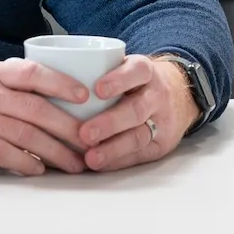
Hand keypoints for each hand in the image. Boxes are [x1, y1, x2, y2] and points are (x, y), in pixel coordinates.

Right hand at [0, 60, 94, 176]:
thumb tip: (61, 93)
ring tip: (74, 163)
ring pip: (26, 134)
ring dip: (55, 152)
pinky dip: (27, 162)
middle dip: (68, 128)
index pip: (32, 72)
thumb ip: (13, 83)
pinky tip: (40, 169)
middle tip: (90, 142)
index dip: (61, 83)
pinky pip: (5, 154)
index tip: (85, 96)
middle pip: (36, 109)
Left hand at [78, 55, 196, 171]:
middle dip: (110, 123)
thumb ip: (100, 72)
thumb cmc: (138, 82)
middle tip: (84, 133)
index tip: (97, 89)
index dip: (118, 80)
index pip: (136, 71)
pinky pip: (140, 155)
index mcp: (146, 71)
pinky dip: (119, 161)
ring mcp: (162, 121)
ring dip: (113, 149)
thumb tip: (53, 83)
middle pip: (136, 110)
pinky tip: (102, 165)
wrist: (181, 96)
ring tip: (91, 158)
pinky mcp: (162, 144)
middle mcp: (157, 95)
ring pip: (139, 136)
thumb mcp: (127, 67)